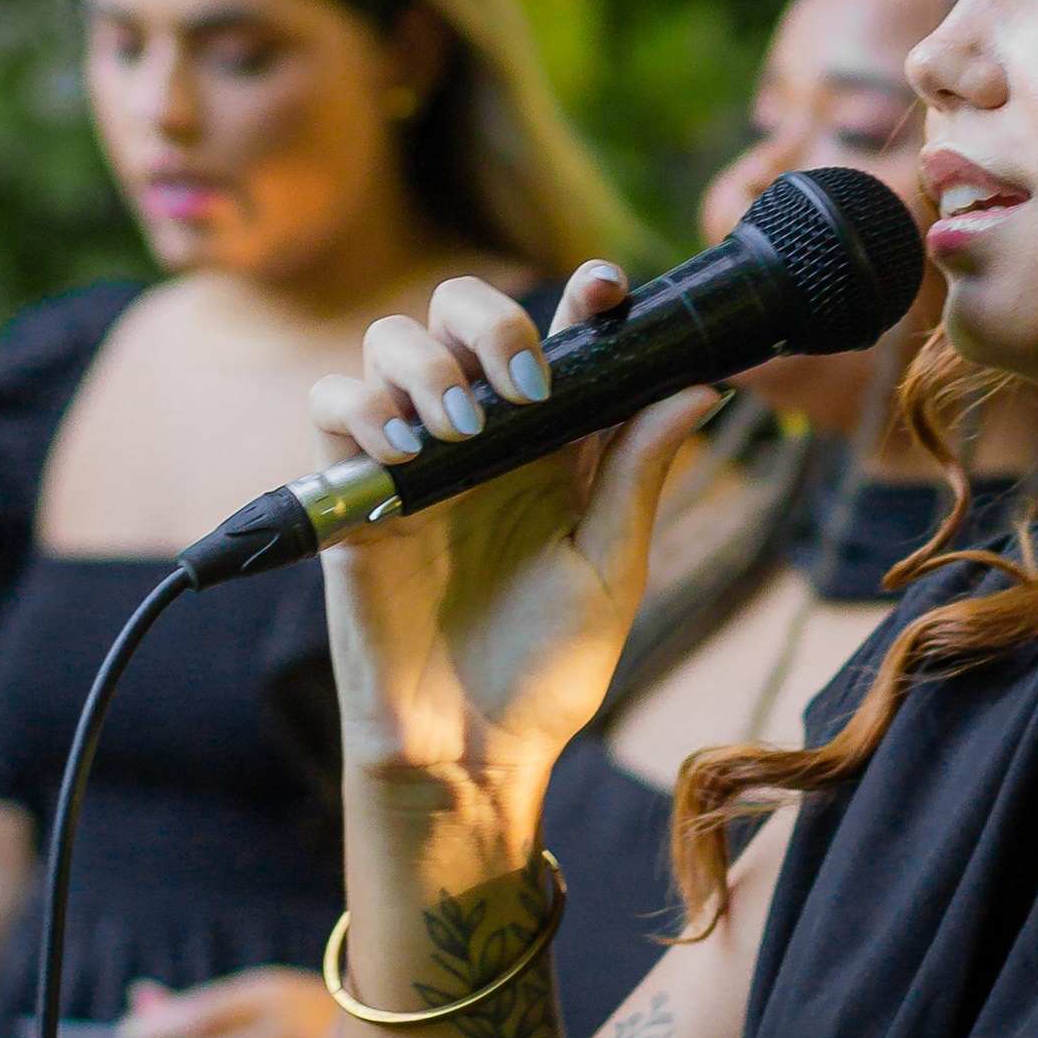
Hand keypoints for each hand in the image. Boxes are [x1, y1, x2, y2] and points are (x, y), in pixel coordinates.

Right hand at [312, 267, 717, 821]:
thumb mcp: (611, 566)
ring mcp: (412, 460)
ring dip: (426, 363)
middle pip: (459, 311)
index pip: (562, 338)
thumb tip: (703, 384)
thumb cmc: (548, 670)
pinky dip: (362, 408)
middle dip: (490, 317)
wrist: (474, 751)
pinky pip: (333, 409)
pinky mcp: (351, 497)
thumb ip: (641, 471)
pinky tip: (404, 451)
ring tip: (463, 428)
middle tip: (525, 380)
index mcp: (552, 444)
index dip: (583, 297)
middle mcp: (481, 436)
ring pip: (390, 342)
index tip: (608, 287)